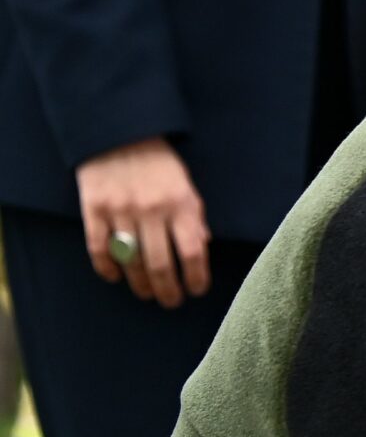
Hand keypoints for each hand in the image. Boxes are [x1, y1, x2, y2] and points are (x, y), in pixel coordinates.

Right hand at [74, 138, 208, 307]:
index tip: (197, 291)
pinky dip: (107, 268)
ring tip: (147, 294)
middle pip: (161, 264)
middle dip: (168, 290)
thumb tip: (200, 249)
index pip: (193, 252)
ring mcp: (120, 211)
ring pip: (131, 261)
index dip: (196, 277)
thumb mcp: (186, 186)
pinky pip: (99, 248)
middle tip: (171, 302)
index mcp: (181, 204)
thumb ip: (193, 218)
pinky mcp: (94, 209)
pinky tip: (115, 278)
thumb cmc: (159, 164)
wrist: (119, 134)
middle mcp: (152, 210)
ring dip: (140, 284)